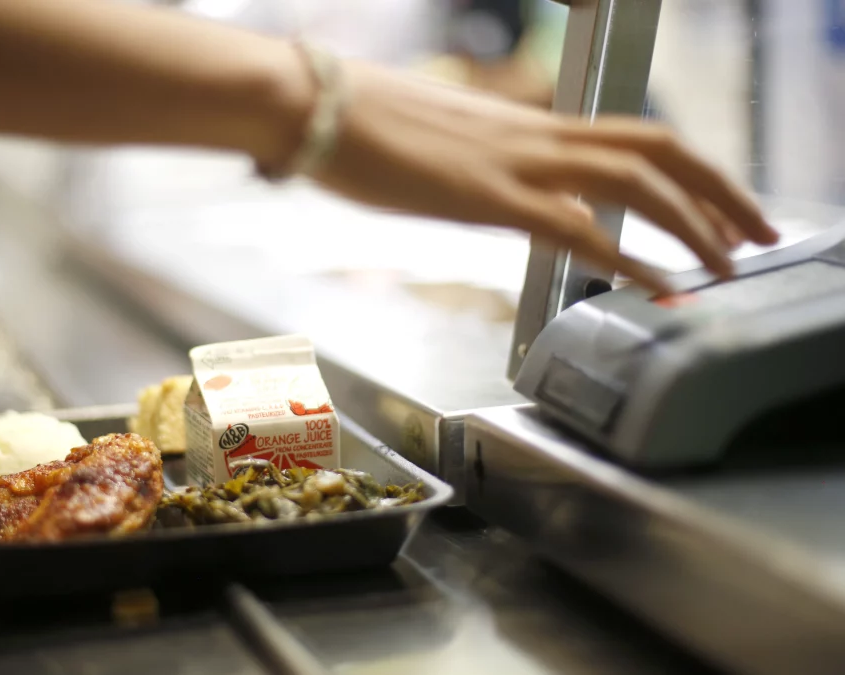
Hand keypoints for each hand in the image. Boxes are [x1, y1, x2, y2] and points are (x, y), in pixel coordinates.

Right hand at [313, 62, 778, 293]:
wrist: (310, 103)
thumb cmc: (356, 123)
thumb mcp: (437, 146)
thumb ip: (482, 169)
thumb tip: (496, 192)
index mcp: (523, 124)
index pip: (629, 136)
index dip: (686, 168)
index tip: (714, 202)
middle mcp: (533, 136)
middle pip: (658, 146)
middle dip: (720, 189)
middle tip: (757, 230)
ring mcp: (514, 163)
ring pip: (637, 179)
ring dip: (696, 221)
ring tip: (730, 263)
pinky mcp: (487, 197)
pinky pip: (580, 226)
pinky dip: (630, 256)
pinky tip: (660, 283)